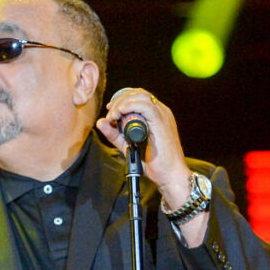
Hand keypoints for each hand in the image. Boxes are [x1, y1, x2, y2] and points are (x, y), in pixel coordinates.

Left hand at [96, 88, 191, 204]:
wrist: (169, 176)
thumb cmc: (154, 163)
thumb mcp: (128, 145)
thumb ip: (115, 135)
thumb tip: (100, 122)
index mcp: (157, 115)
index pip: (139, 97)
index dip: (122, 99)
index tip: (111, 110)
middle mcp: (161, 112)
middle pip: (139, 93)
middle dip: (120, 99)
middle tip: (109, 113)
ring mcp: (163, 116)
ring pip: (141, 96)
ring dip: (122, 103)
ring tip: (113, 116)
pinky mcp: (161, 122)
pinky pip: (145, 106)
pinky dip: (129, 107)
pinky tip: (119, 114)